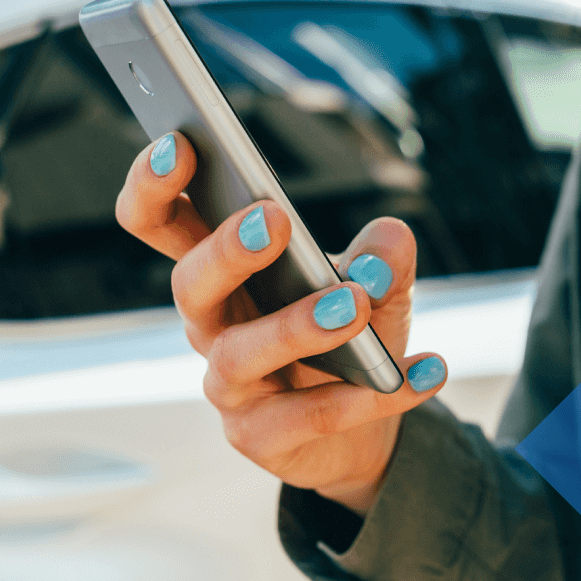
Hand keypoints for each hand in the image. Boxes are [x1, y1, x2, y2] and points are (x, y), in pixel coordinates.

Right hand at [115, 131, 447, 515]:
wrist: (366, 423)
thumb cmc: (351, 334)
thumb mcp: (376, 284)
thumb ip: (383, 257)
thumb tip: (389, 244)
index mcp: (223, 270)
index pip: (163, 222)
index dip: (156, 185)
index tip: (181, 144)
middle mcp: (212, 324)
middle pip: (189, 284)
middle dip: (225, 250)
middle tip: (272, 219)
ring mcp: (229, 386)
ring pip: (240, 354)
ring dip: (296, 325)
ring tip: (352, 304)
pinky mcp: (259, 437)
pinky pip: (309, 417)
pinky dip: (369, 394)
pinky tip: (424, 370)